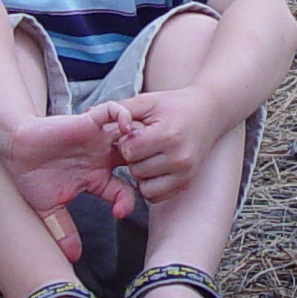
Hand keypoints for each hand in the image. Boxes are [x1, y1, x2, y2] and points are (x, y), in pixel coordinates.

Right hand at [0, 109, 138, 256]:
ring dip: (141, 139)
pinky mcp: (88, 122)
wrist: (15, 149)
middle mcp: (102, 158)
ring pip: (132, 134)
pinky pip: (113, 112)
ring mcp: (97, 140)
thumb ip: (63, 231)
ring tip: (141, 150)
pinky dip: (124, 116)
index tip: (120, 214)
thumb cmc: (32, 177)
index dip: (129, 202)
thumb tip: (72, 258)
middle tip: (145, 174)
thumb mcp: (50, 209)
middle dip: (147, 166)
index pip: (126, 191)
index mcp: (97, 178)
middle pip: (138, 160)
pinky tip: (126, 127)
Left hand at [93, 87, 216, 204]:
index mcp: (168, 134)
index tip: (134, 132)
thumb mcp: (148, 101)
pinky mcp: (187, 182)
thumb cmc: (175, 105)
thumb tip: (87, 114)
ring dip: (140, 174)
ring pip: (144, 186)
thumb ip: (121, 109)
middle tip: (142, 144)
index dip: (125, 142)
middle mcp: (179, 157)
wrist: (209, 113)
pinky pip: (156, 196)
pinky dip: (150, 185)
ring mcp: (185, 172)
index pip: (130, 151)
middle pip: (136, 169)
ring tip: (149, 155)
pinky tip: (155, 168)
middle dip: (132, 158)